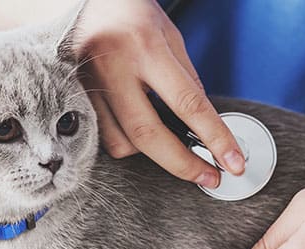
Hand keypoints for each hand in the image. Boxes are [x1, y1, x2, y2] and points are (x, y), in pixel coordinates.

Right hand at [74, 0, 244, 187]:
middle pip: (147, 134)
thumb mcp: (171, 37)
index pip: (187, 103)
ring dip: (149, 152)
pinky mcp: (73, 95)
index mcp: (145, 46)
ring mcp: (87, 83)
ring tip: (167, 141)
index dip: (214, 137)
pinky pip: (101, 135)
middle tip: (208, 177)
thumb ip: (187, 81)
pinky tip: (139, 132)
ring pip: (120, 142)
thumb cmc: (133, 12)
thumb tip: (204, 128)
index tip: (232, 161)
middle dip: (182, 164)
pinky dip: (125, 141)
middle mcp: (113, 66)